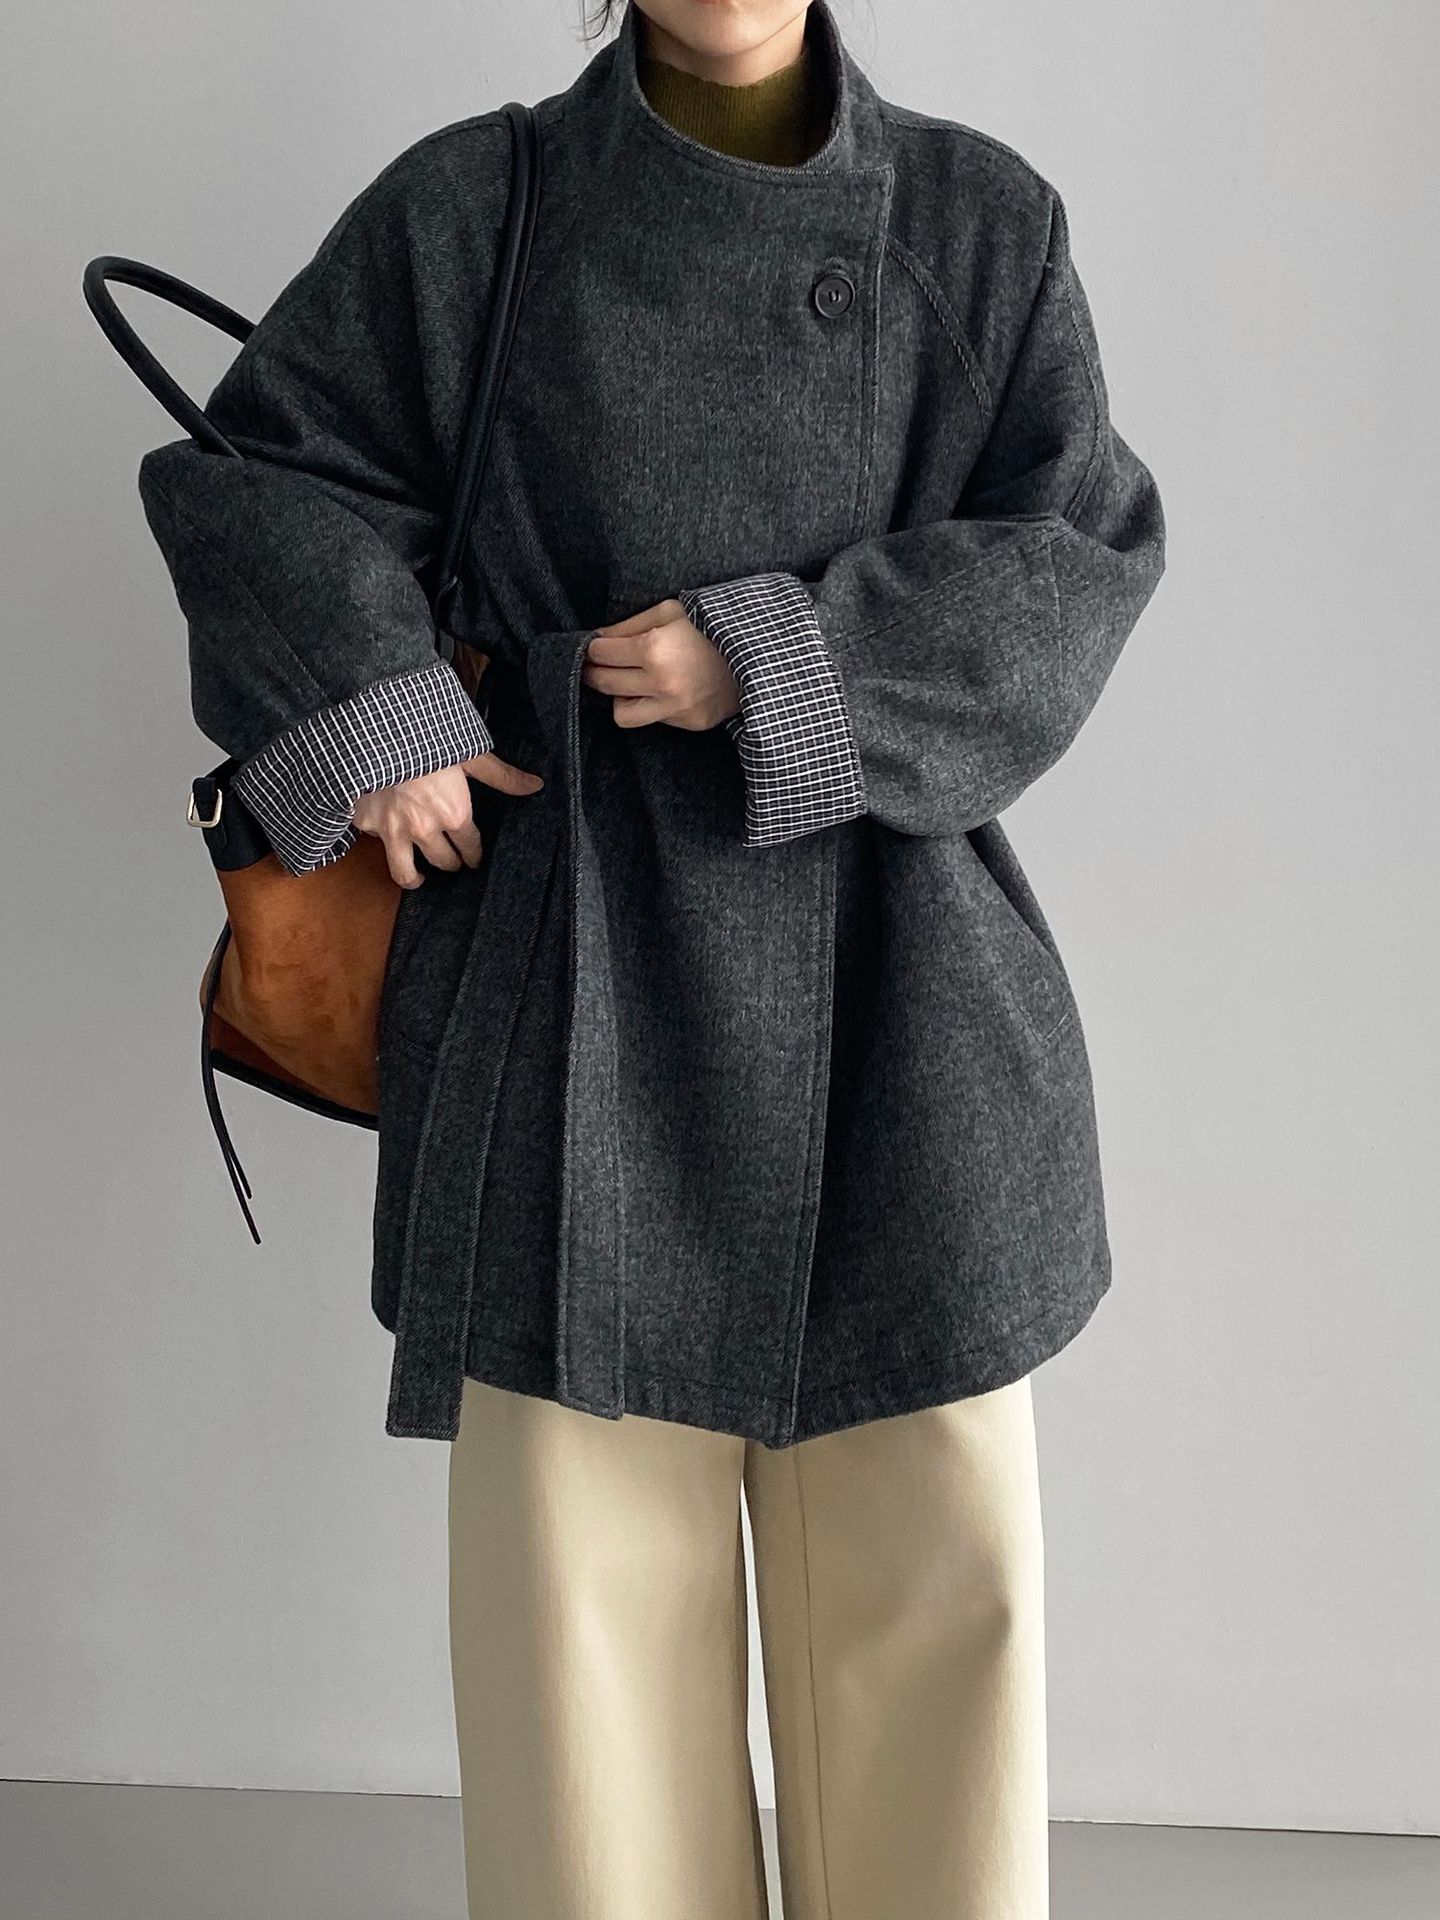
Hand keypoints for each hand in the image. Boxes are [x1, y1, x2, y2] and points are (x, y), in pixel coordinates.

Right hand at [351, 750, 543, 888]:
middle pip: (444, 862)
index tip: (474, 857)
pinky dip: (379, 837)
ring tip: (418, 878)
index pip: (471, 847)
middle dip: (451, 863)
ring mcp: (393, 830)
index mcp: (454, 814)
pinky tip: (383, 832)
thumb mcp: (470, 753)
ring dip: (414, 878)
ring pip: (405, 872)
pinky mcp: (366, 822)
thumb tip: (536, 785)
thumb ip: (501, 776)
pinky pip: (374, 841)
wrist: (376, 729)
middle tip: (451, 861)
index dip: (474, 854)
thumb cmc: (427, 737)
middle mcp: (424, 829)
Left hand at [580, 598, 740, 730]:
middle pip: (605, 683)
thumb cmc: (713, 625)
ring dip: (620, 696)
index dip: (592, 647)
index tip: (593, 645)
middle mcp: (662, 683)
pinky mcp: (689, 722)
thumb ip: (629, 624)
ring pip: (621, 713)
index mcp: (654, 649)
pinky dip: (651, 705)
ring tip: (629, 682)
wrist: (759, 653)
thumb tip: (597, 637)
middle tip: (595, 664)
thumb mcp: (671, 611)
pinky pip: (653, 719)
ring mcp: (676, 708)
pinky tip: (662, 688)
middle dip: (594, 671)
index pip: (601, 653)